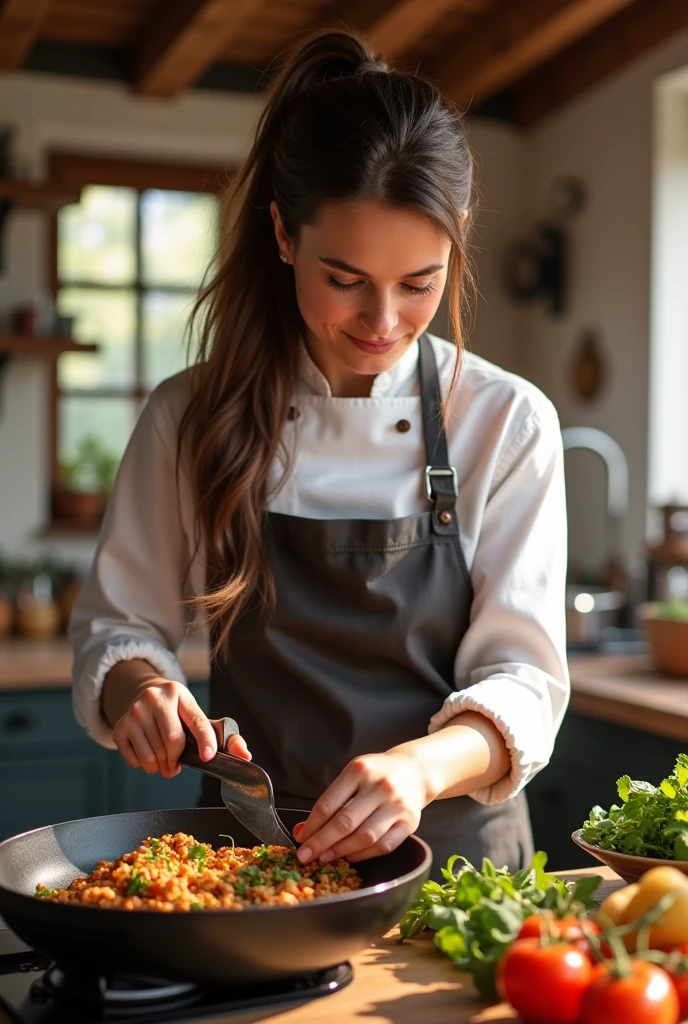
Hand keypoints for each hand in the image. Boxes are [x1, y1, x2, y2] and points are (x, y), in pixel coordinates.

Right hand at [111, 678, 250, 777]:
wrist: (144, 696)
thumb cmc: (177, 713)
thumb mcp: (199, 717)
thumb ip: (224, 737)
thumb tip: (245, 756)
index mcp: (179, 694)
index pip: (196, 721)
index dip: (205, 740)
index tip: (208, 756)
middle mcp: (154, 698)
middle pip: (172, 742)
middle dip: (177, 760)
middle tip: (176, 765)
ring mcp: (134, 712)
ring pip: (153, 755)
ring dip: (161, 766)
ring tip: (163, 759)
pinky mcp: (120, 728)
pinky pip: (135, 760)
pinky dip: (145, 766)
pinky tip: (148, 753)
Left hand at [293, 751, 427, 863]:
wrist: (415, 772)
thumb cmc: (376, 775)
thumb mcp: (352, 776)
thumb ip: (330, 802)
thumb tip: (302, 831)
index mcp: (360, 770)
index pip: (329, 803)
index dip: (312, 825)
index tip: (301, 839)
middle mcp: (381, 786)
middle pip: (345, 822)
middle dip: (322, 842)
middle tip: (305, 856)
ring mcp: (397, 805)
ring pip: (365, 837)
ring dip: (341, 851)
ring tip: (325, 857)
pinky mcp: (410, 823)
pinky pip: (383, 846)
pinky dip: (363, 855)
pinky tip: (349, 857)